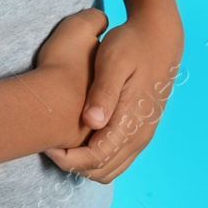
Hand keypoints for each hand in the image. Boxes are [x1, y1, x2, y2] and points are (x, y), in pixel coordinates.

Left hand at [46, 9, 182, 182]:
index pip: (96, 159)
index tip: (47, 146)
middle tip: (50, 146)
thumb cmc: (132, 44)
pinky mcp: (140, 131)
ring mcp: (142, 135)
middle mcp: (139, 135)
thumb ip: (103, 92)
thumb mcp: (113, 60)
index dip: (69, 159)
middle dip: (73, 165)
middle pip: (101, 171)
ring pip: (110, 170)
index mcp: (132, 121)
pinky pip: (117, 160)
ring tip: (61, 143)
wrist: (160, 36)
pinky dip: (96, 159)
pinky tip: (78, 139)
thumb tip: (91, 122)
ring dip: (84, 165)